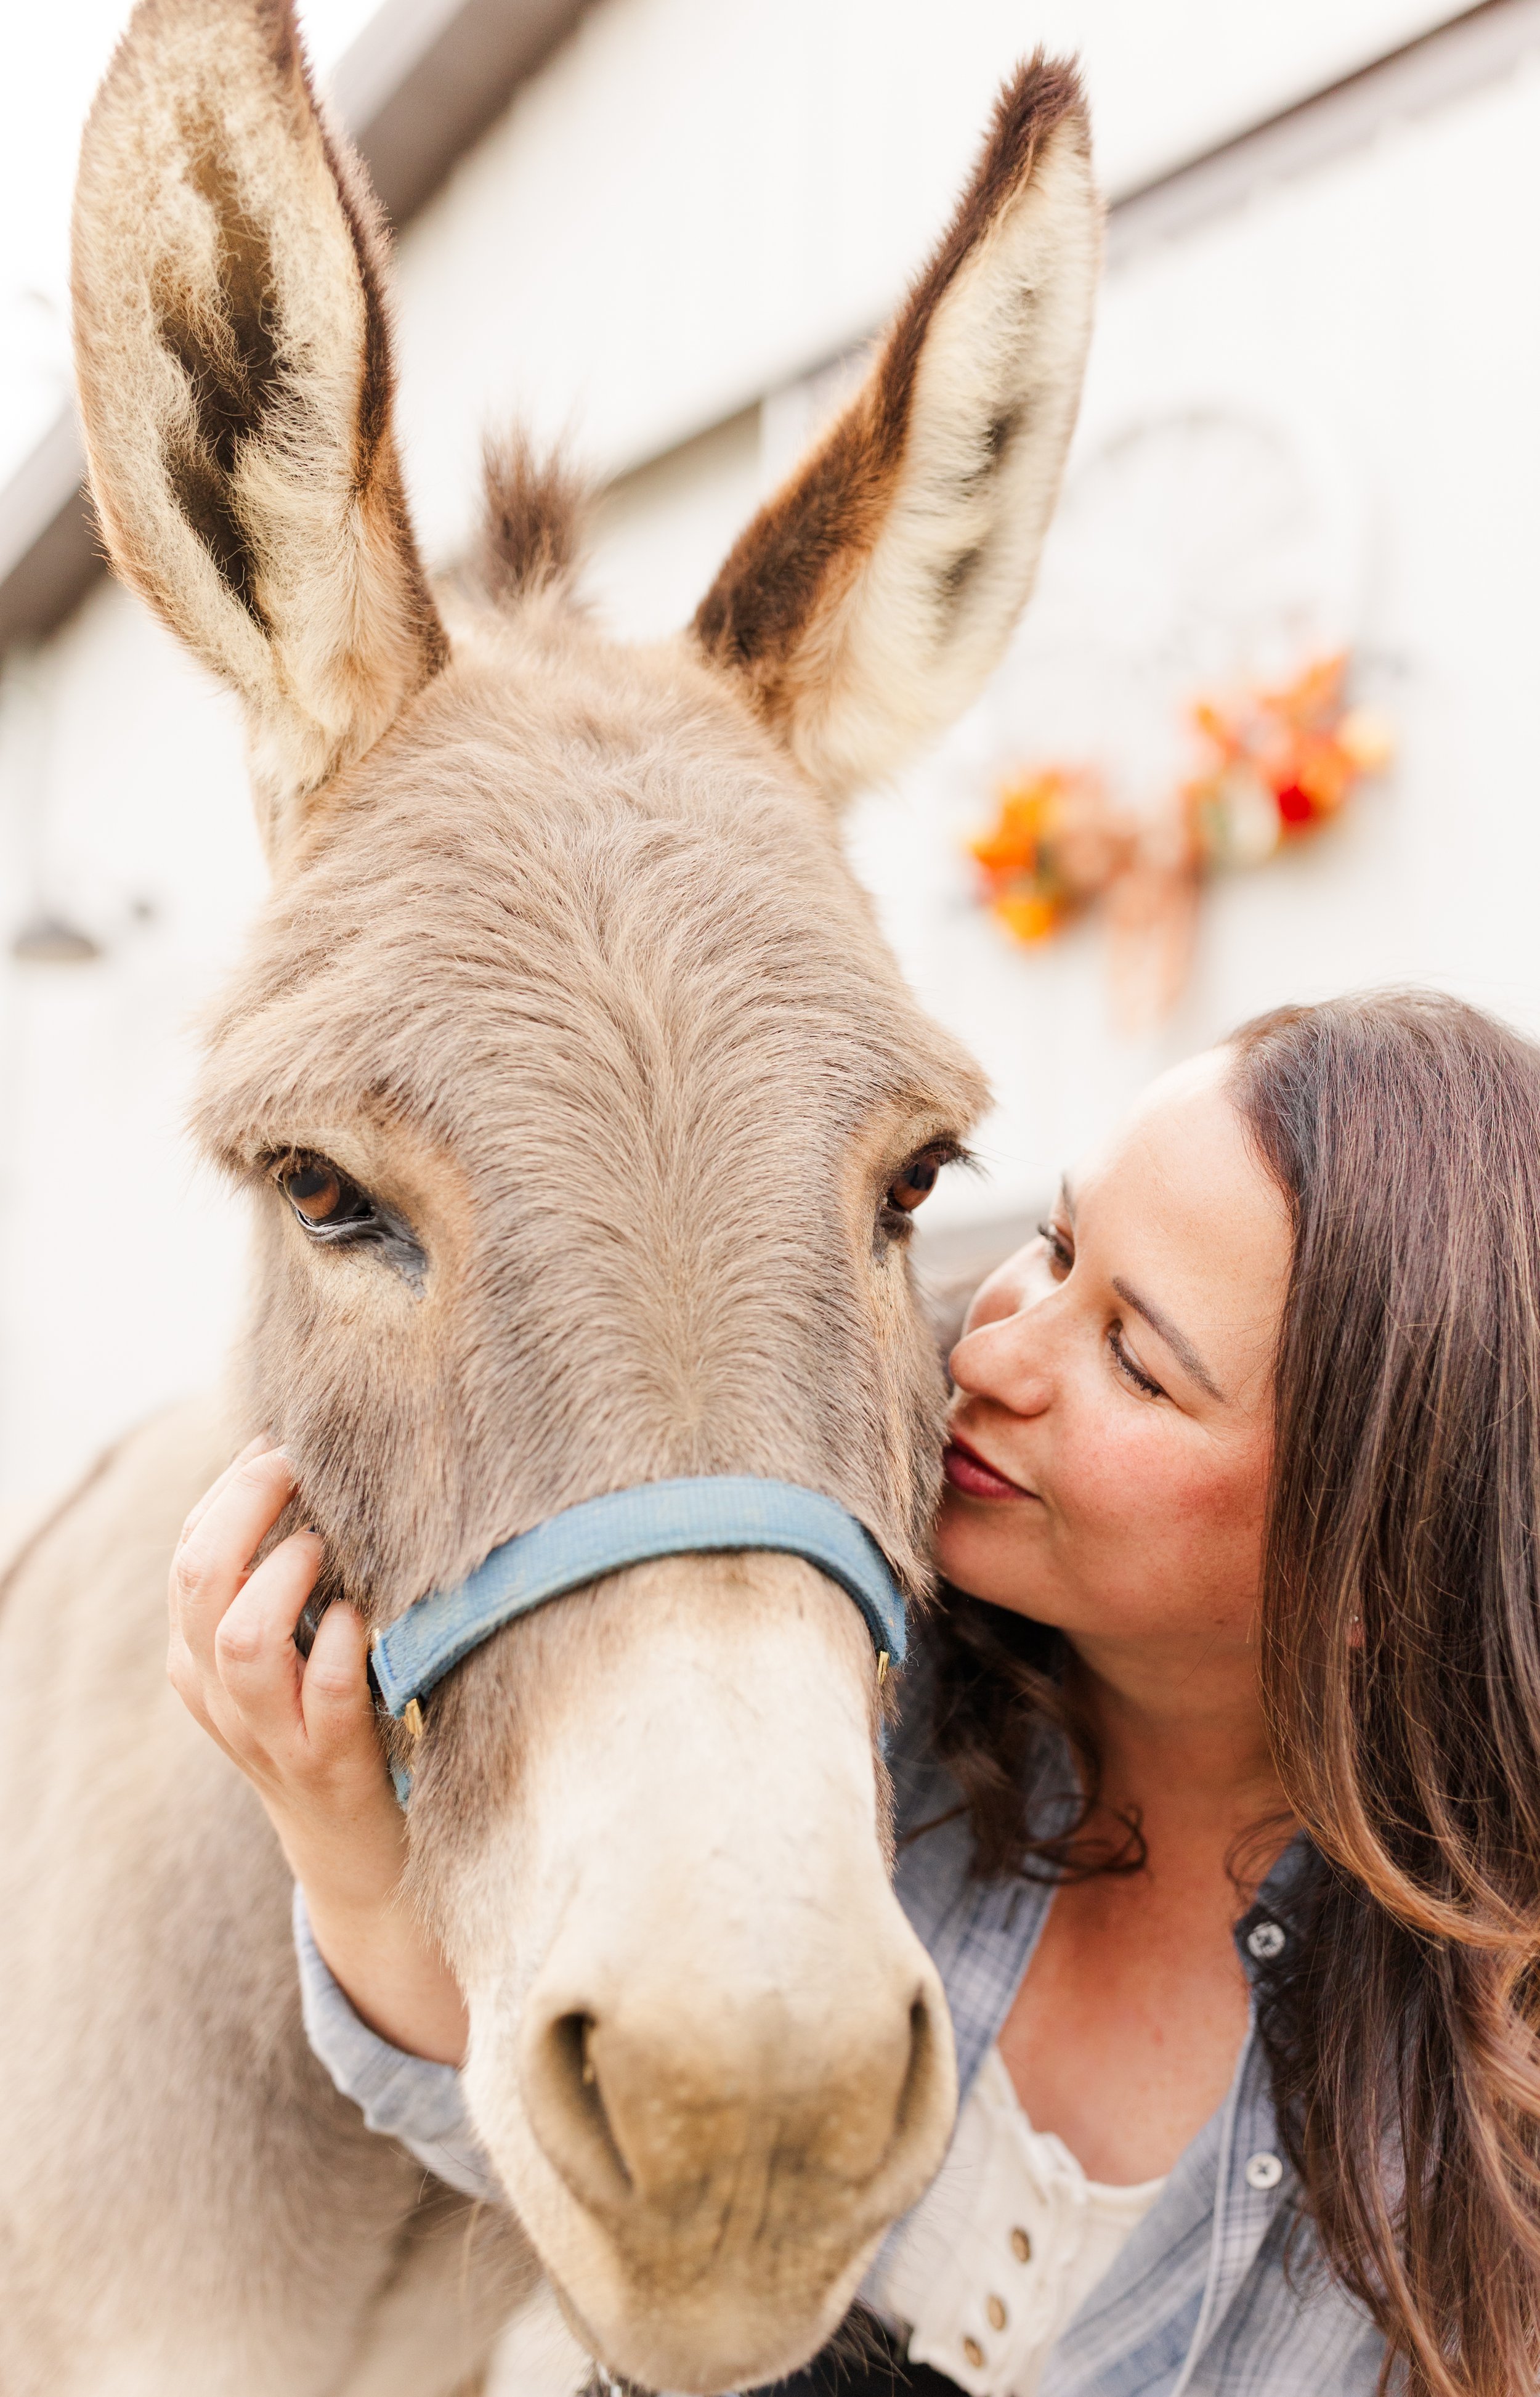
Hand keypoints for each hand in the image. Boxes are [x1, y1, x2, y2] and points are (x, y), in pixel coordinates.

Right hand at [167, 1443, 468, 2064]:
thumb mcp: (284, 1648)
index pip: (186, 1554)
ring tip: (327, 1546)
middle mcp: (220, 1693)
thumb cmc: (328, 1716)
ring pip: (244, 1640)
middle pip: (199, 1581)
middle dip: (246, 1507)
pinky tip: (364, 1619)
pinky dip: (344, 1647)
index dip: (229, 1489)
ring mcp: (271, 1732)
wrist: (354, 1848)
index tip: (280, 1444)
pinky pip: (326, 1696)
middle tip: (300, 1466)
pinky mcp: (330, 1763)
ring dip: (288, 1576)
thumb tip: (300, 1461)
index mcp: (198, 1656)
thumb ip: (276, 1574)